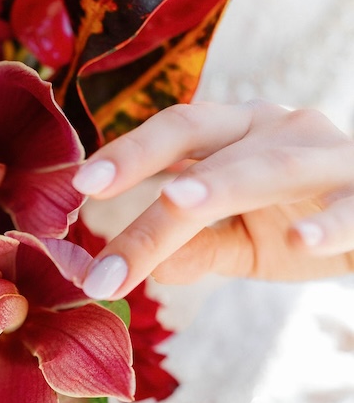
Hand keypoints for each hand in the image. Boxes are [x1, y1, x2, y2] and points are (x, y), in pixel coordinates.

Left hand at [72, 100, 353, 298]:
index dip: (126, 155)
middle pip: (202, 139)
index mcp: (238, 136)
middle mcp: (277, 131)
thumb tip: (140, 271)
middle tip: (92, 190)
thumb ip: (195, 249)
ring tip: (178, 201)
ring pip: (270, 165)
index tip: (77, 188)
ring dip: (224, 181)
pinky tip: (302, 242)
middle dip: (144, 160)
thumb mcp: (242, 241)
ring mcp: (327, 157)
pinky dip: (330, 224)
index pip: (173, 137)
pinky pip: (352, 206)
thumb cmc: (304, 221)